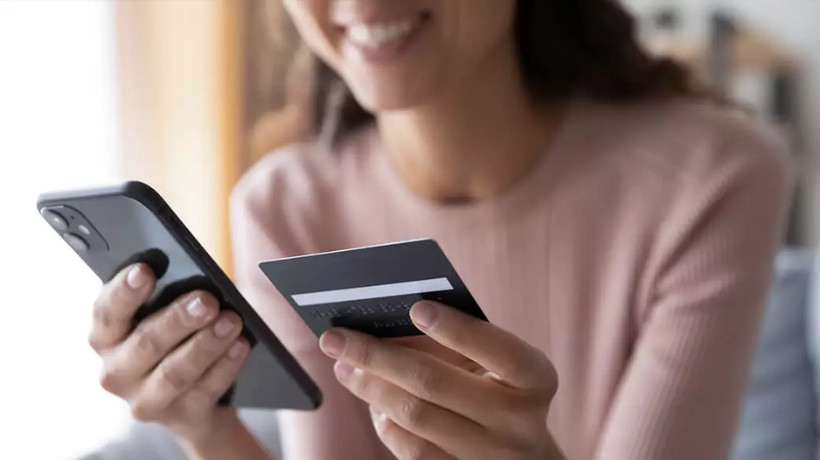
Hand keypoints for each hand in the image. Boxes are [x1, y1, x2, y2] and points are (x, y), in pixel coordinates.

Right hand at [88, 263, 249, 442]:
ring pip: (175, 372)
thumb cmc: (175, 340)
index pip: (107, 312)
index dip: (124, 291)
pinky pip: (204, 390)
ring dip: (206, 344)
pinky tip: (240, 345)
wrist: (193, 400)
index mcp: (107, 338)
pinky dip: (225, 366)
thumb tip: (192, 281)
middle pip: (145, 343)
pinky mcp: (179, 418)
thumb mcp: (161, 317)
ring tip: (231, 321)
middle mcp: (116, 372)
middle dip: (178, 320)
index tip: (144, 270)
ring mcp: (145, 400)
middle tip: (207, 300)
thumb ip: (164, 298)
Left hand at [319, 302, 563, 459]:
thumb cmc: (503, 391)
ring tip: (345, 366)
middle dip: (378, 356)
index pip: (499, 350)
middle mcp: (519, 423)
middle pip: (435, 384)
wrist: (526, 458)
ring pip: (415, 418)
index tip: (415, 308)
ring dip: (371, 388)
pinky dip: (385, 423)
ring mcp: (490, 458)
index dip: (458, 330)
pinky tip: (372, 403)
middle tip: (337, 338)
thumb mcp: (497, 364)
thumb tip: (386, 326)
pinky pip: (412, 451)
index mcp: (535, 380)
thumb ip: (458, 342)